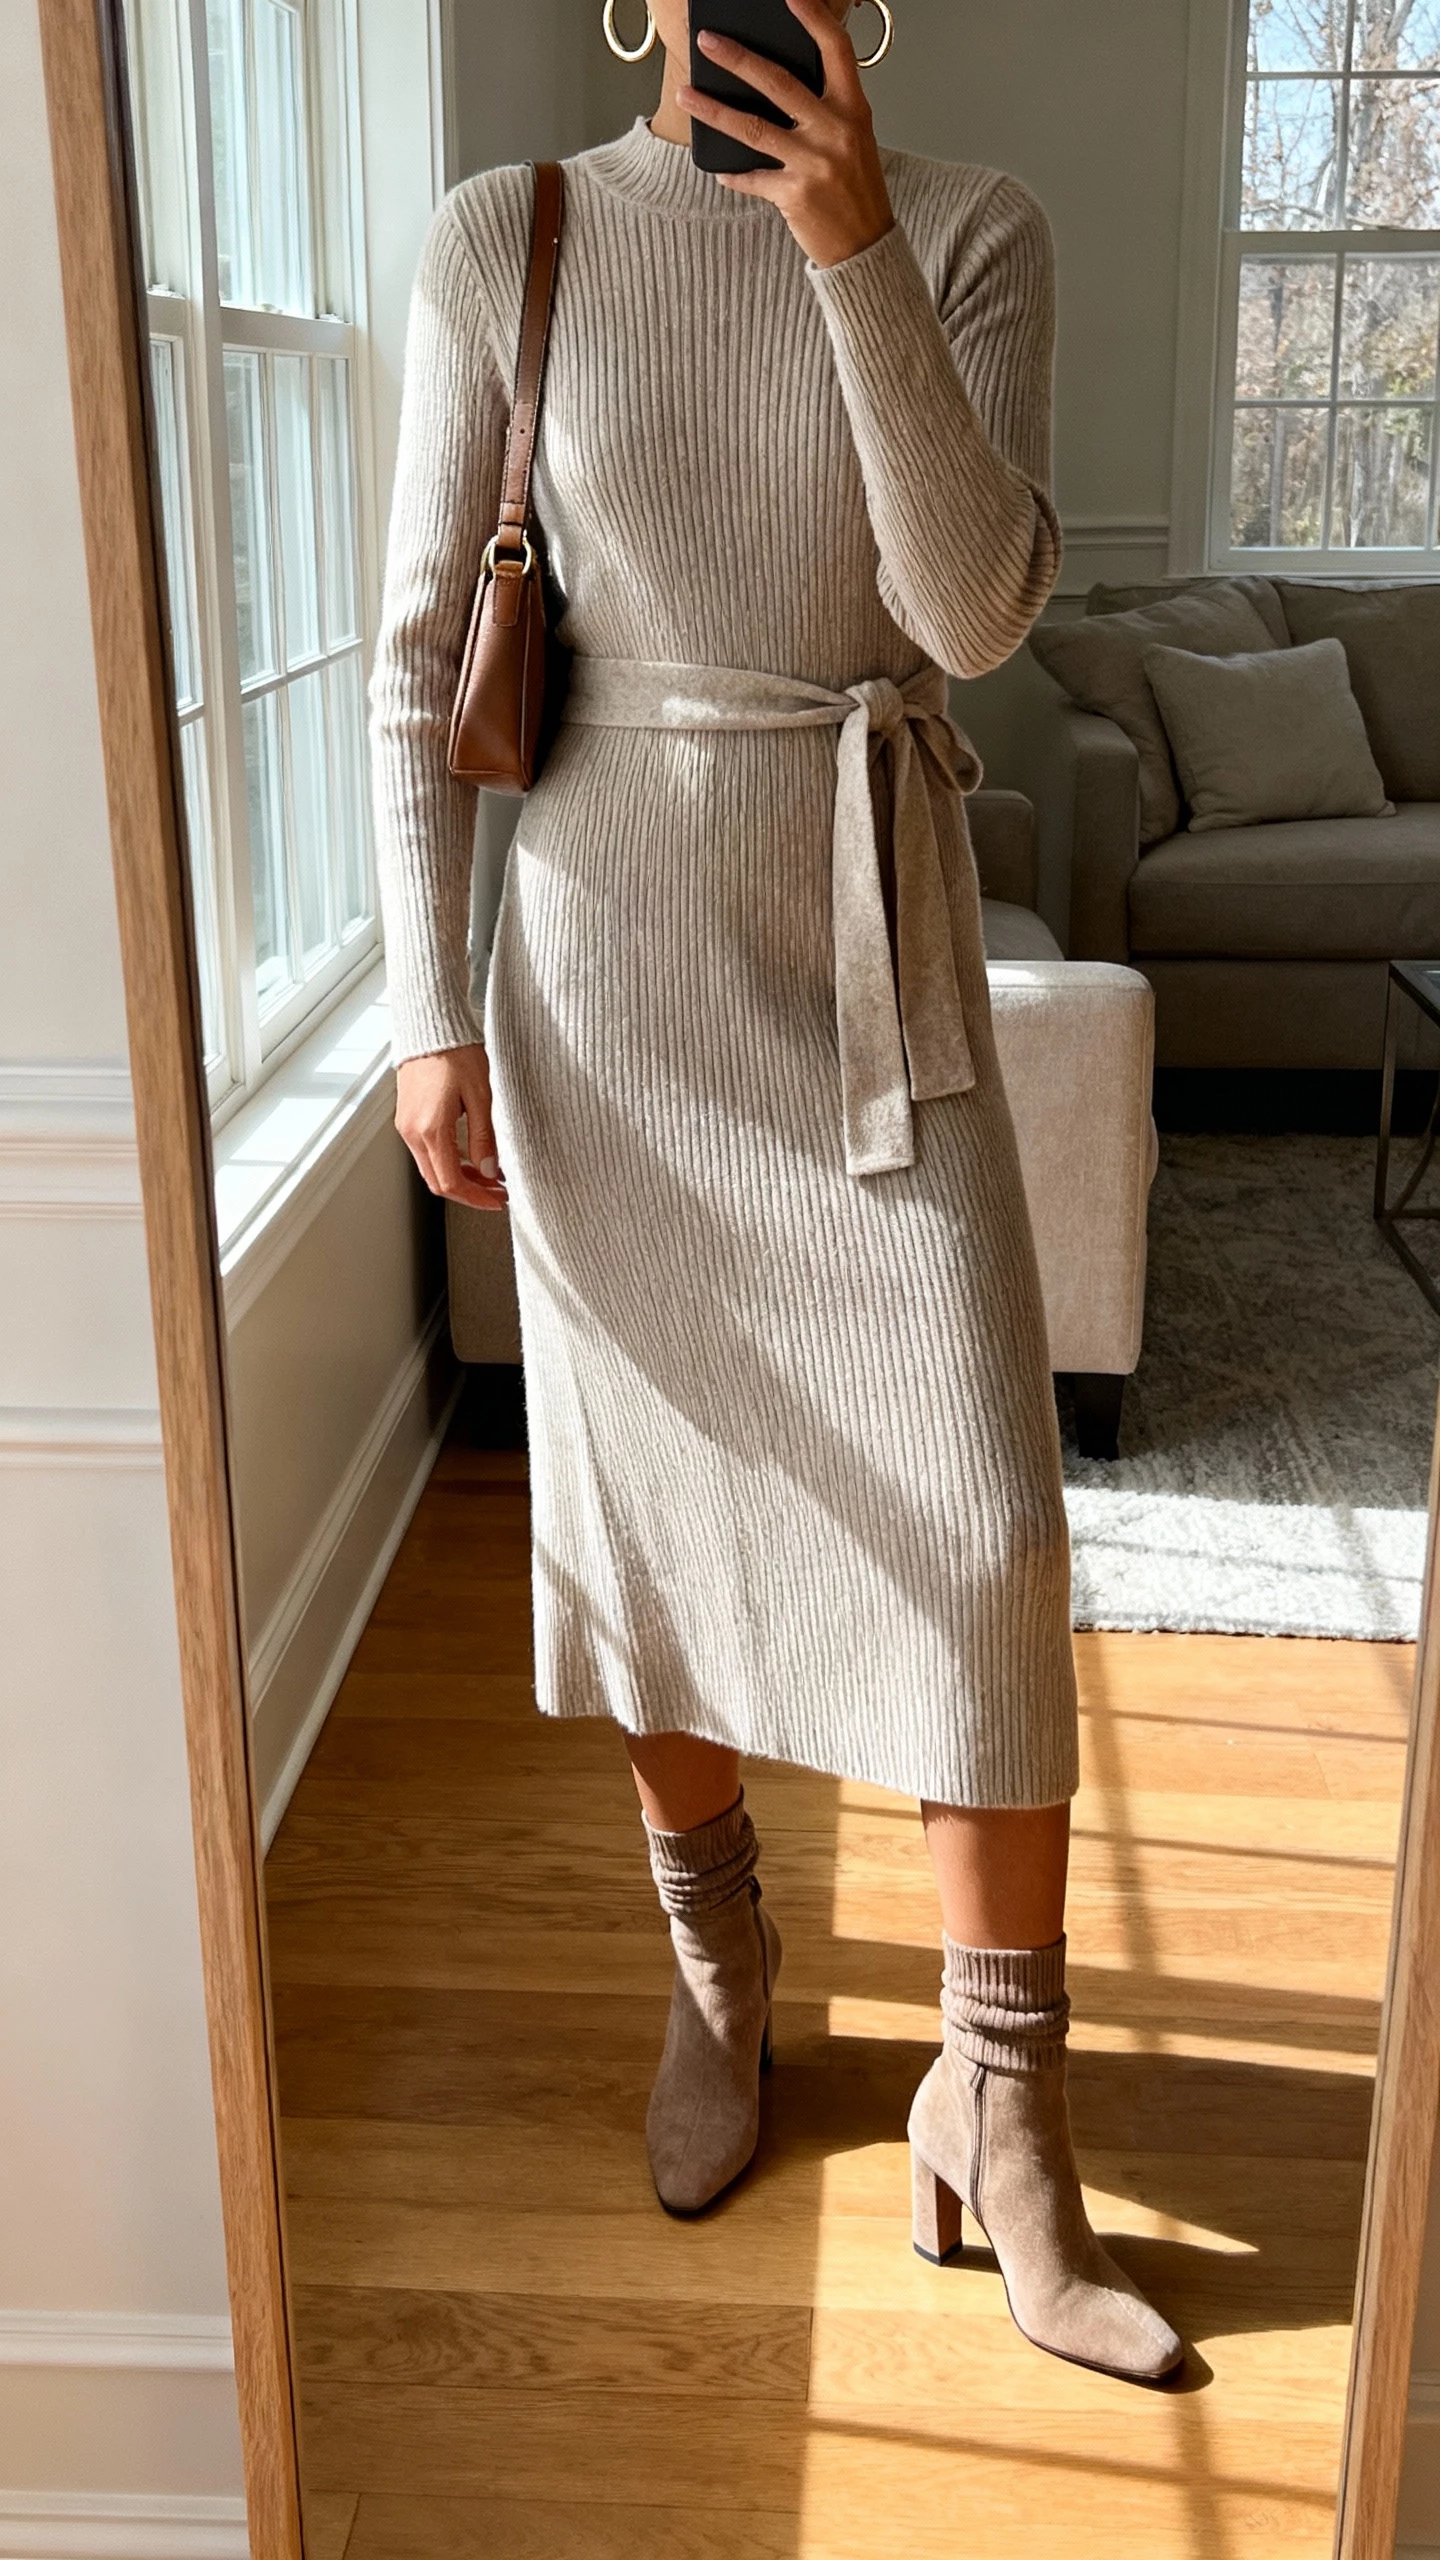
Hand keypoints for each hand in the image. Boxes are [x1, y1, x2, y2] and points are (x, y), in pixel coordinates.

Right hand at [394, 1043, 508, 1211]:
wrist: (430, 1027)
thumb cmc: (456, 1054)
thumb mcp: (480, 1096)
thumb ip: (484, 1137)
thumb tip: (490, 1171)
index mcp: (431, 1130)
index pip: (450, 1182)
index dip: (475, 1198)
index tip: (497, 1200)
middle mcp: (413, 1133)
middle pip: (438, 1182)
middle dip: (469, 1193)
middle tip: (497, 1192)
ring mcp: (407, 1127)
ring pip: (431, 1169)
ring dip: (459, 1178)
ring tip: (489, 1175)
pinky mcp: (407, 1119)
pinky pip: (426, 1153)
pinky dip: (449, 1162)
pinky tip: (471, 1157)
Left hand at [680, 0, 893, 267]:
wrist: (865, 247)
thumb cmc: (856, 189)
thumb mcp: (854, 138)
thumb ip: (826, 108)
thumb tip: (777, 84)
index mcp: (853, 109)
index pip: (835, 50)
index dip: (813, 18)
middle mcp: (834, 131)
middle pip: (778, 83)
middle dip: (738, 59)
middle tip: (708, 43)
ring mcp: (814, 164)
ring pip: (753, 128)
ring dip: (714, 110)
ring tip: (687, 96)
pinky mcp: (794, 194)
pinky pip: (753, 178)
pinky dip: (734, 175)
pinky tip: (721, 170)